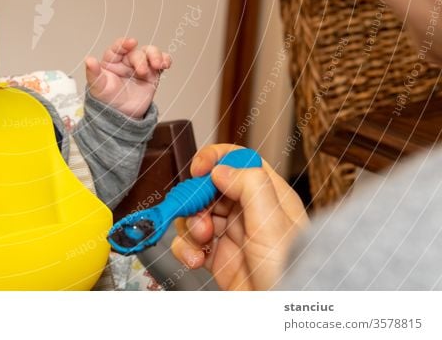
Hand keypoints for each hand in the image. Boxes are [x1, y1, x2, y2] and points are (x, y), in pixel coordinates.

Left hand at [85, 37, 171, 118]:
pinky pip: (161, 62)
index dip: (124, 44)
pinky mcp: (153, 74)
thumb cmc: (107, 100)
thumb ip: (93, 73)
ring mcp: (141, 66)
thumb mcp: (97, 87)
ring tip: (158, 65)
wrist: (122, 116)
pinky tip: (166, 64)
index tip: (131, 42)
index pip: (118, 48)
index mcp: (112, 61)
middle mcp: (126, 61)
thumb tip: (89, 60)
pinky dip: (165, 60)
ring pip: (150, 53)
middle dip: (141, 59)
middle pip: (137, 52)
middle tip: (142, 71)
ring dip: (156, 55)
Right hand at [170, 144, 307, 289]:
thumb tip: (221, 167)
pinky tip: (194, 259)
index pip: (239, 160)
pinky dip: (185, 248)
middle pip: (210, 188)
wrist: (280, 317)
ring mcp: (231, 235)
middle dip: (197, 201)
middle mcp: (249, 212)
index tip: (198, 170)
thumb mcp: (274, 225)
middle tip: (199, 219)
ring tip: (201, 242)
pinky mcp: (217, 258)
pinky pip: (189, 242)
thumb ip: (250, 187)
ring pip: (195, 214)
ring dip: (189, 227)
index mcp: (269, 196)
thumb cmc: (291, 276)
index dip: (215, 158)